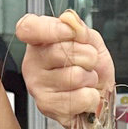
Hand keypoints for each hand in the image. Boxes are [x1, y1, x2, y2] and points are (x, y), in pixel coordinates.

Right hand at [16, 10, 114, 125]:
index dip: (51, 29)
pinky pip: (79, 98)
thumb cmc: (91, 70)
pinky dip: (91, 98)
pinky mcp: (46, 106)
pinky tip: (83, 97)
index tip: (70, 33)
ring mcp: (36, 85)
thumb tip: (70, 22)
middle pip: (60, 51)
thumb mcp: (92, 43)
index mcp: (40, 41)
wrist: (99, 98)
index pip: (28, 28)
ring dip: (90, 79)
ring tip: (85, 82)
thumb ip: (82, 30)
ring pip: (74, 76)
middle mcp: (32, 62)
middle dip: (87, 57)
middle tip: (87, 65)